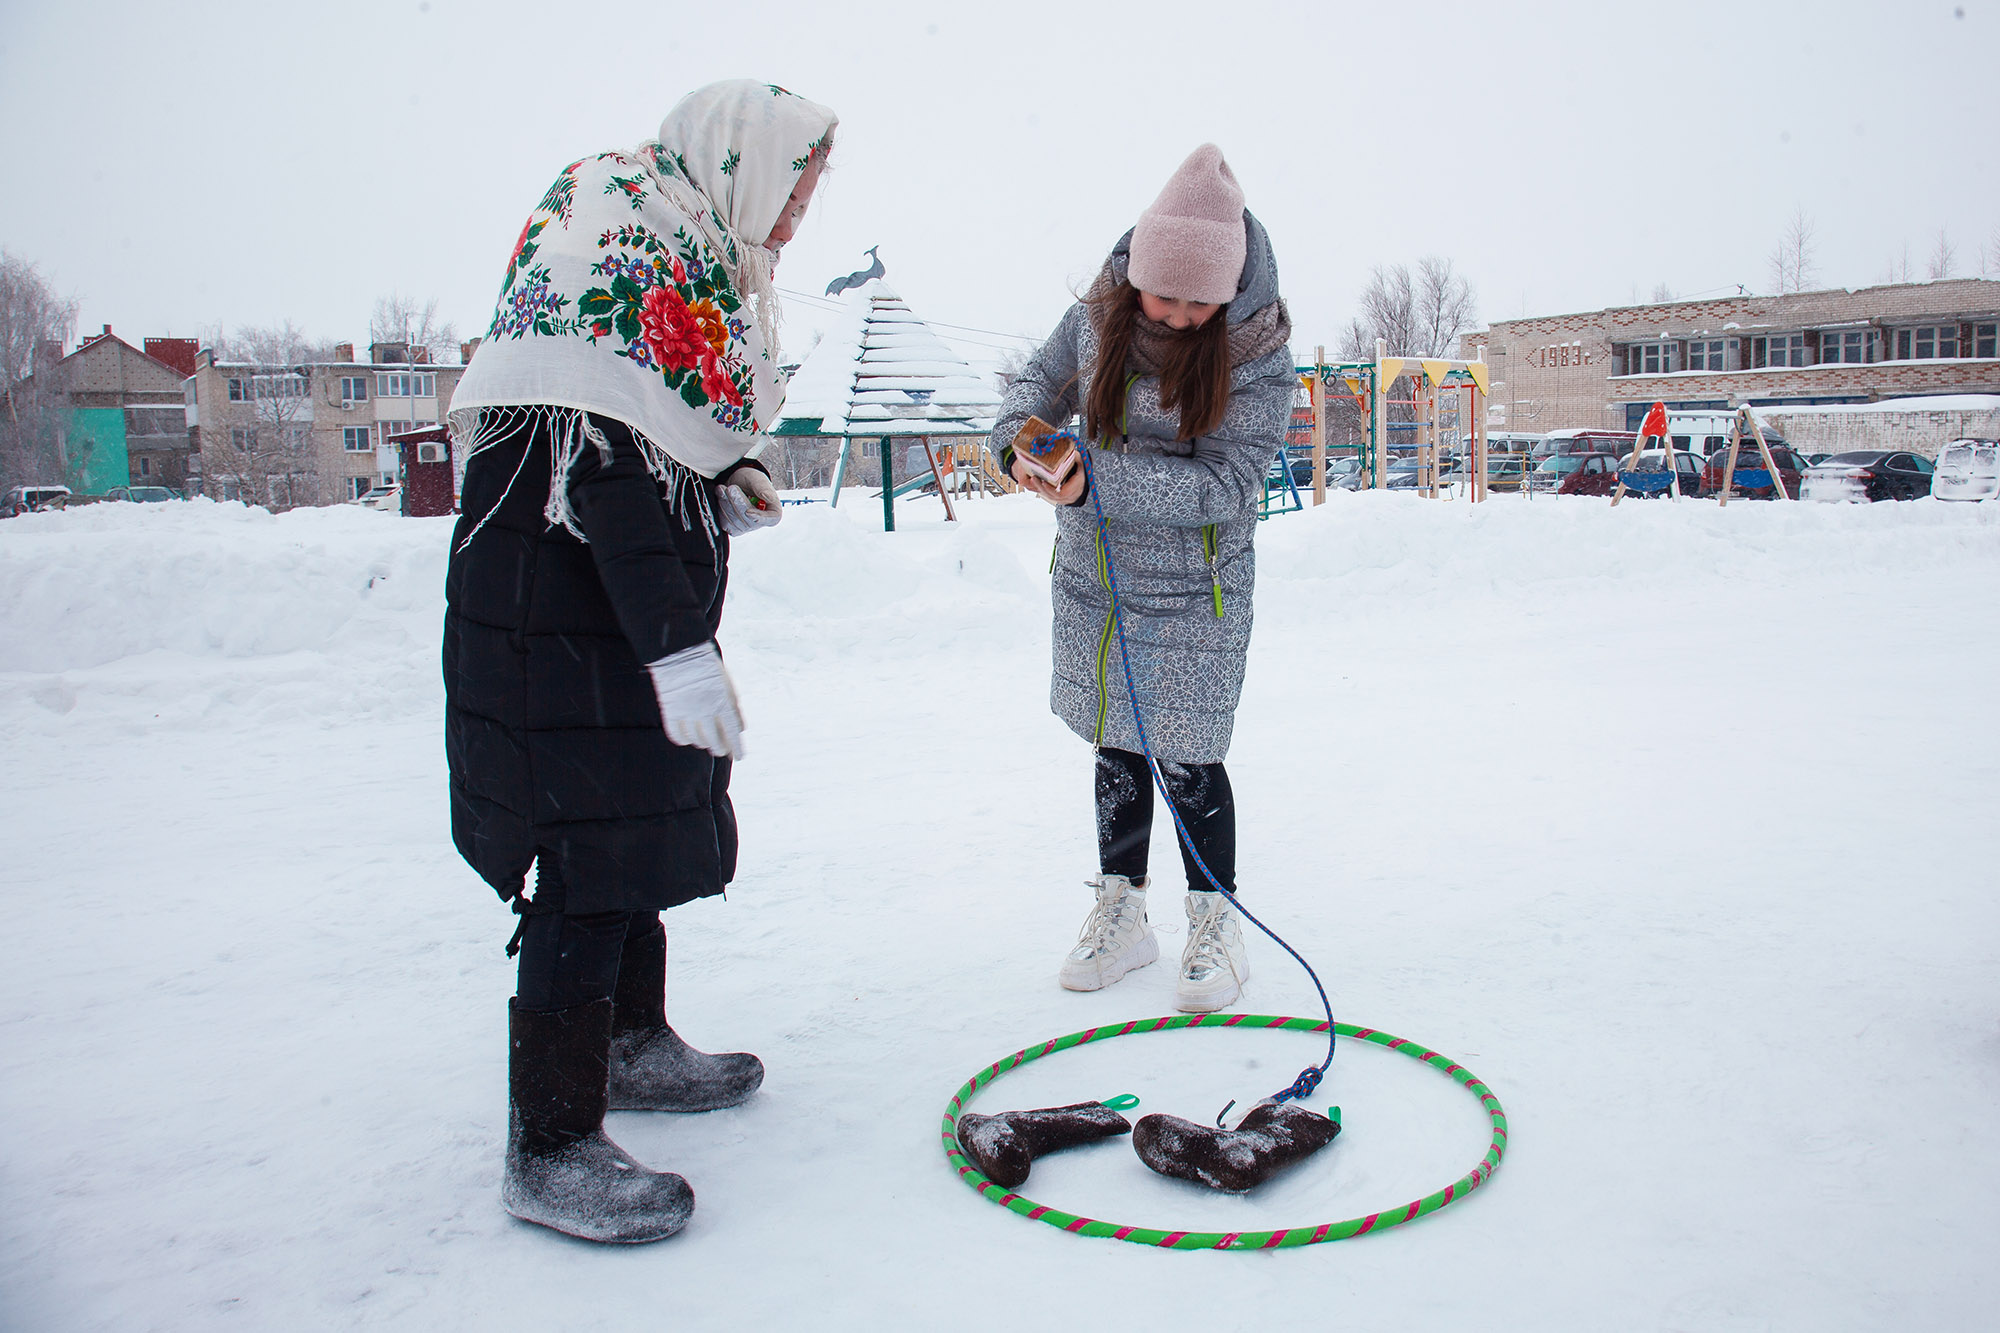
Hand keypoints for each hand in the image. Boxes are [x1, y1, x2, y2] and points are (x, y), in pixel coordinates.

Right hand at [645, 642, 745, 759]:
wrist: (681, 653)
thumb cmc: (708, 669)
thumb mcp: (728, 686)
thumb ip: (735, 708)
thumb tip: (741, 729)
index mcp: (722, 703)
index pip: (732, 733)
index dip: (737, 748)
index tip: (739, 757)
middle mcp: (705, 711)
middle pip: (714, 742)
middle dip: (720, 748)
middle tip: (721, 749)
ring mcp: (686, 713)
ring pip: (697, 741)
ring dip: (703, 743)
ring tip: (706, 739)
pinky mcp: (670, 712)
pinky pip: (677, 736)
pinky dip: (684, 739)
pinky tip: (689, 737)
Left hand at [716, 467, 781, 535]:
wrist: (737, 481)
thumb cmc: (750, 480)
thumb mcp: (757, 479)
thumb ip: (763, 488)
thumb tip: (769, 497)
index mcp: (773, 511)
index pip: (771, 520)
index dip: (760, 518)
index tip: (748, 511)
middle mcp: (761, 522)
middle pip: (749, 521)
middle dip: (737, 503)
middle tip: (730, 488)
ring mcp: (747, 527)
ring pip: (735, 523)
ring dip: (726, 504)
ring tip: (723, 488)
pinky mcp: (734, 528)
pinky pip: (725, 523)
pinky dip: (720, 508)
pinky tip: (720, 495)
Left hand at [1010, 456, 1086, 506]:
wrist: (1084, 480)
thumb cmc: (1082, 471)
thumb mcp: (1081, 463)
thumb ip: (1076, 458)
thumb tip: (1073, 453)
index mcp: (1076, 488)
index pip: (1062, 493)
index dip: (1051, 489)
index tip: (1043, 482)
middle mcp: (1070, 496)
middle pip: (1053, 496)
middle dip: (1042, 488)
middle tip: (1034, 479)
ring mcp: (1065, 499)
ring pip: (1050, 497)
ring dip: (1041, 489)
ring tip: (1033, 479)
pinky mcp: (1060, 499)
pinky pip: (1050, 496)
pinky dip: (1043, 490)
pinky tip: (1037, 483)